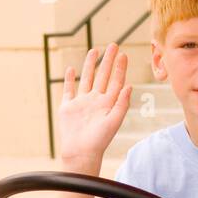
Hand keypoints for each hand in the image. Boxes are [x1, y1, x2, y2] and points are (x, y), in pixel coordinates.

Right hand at [58, 44, 131, 167]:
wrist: (81, 152)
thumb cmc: (100, 140)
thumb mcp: (114, 120)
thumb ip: (122, 103)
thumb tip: (129, 85)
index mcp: (108, 103)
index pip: (116, 81)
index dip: (120, 68)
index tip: (123, 54)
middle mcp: (96, 100)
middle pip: (103, 76)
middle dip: (108, 61)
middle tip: (113, 45)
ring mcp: (82, 102)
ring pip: (87, 79)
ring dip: (90, 65)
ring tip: (94, 51)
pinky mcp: (68, 107)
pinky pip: (68, 90)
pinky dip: (69, 80)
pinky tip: (72, 69)